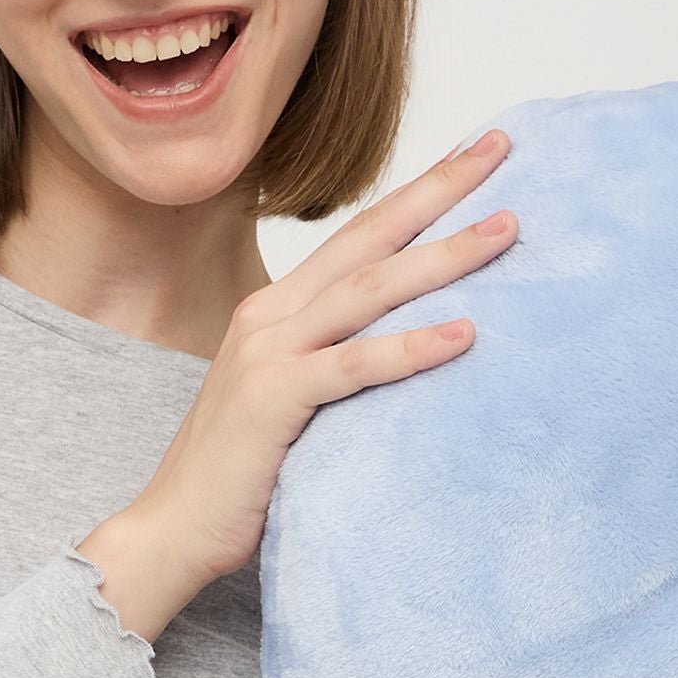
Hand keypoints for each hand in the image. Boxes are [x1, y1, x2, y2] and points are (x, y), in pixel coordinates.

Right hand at [127, 127, 516, 584]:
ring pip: (370, 289)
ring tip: (505, 229)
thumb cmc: (240, 476)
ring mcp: (268, 352)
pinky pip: (355, 365)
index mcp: (277, 309)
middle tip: (501, 148)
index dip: (417, 192)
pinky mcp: (272, 397)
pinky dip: (411, 347)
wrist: (171, 528)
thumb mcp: (292, 402)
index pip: (359, 237)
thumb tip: (407, 356)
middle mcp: (271, 315)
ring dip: (443, 256)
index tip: (474, 154)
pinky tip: (464, 333)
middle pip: (370, 238)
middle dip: (438, 189)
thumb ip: (336, 366)